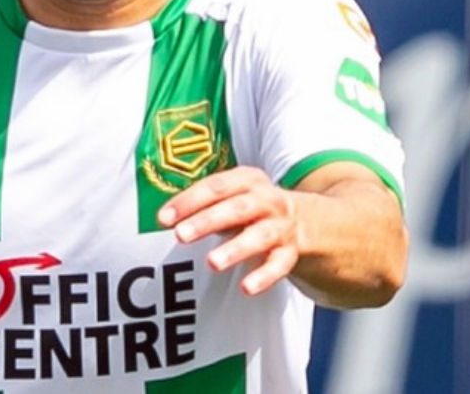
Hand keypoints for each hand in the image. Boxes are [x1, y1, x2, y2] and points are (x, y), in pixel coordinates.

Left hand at [158, 166, 308, 295]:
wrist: (305, 219)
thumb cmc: (251, 208)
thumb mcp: (233, 197)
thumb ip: (204, 205)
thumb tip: (164, 219)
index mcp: (247, 180)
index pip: (216, 186)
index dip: (189, 201)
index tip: (164, 218)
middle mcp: (267, 200)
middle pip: (237, 208)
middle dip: (207, 221)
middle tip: (181, 235)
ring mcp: (281, 225)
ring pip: (260, 235)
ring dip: (236, 248)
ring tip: (212, 262)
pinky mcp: (290, 251)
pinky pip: (279, 265)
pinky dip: (264, 277)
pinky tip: (246, 288)